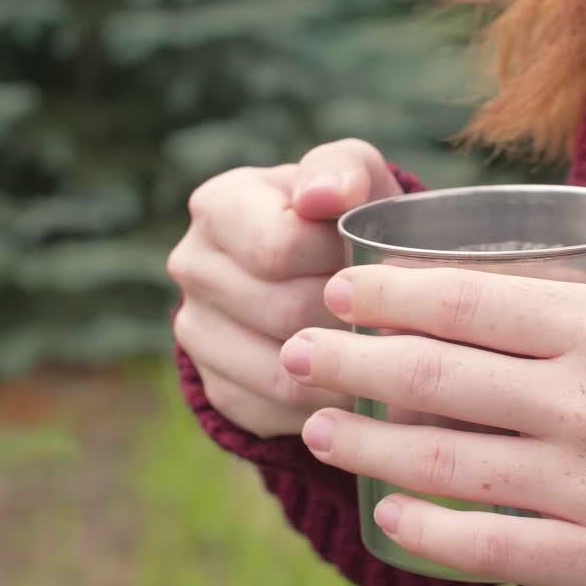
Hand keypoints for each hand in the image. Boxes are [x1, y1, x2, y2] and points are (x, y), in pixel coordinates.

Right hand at [168, 139, 401, 438]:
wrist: (327, 275)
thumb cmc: (347, 218)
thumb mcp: (355, 179)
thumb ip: (342, 171)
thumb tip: (323, 193)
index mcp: (220, 206)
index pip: (279, 247)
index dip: (340, 261)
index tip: (375, 264)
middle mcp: (193, 267)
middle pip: (283, 312)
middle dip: (349, 319)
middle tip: (393, 320)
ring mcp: (195, 332)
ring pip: (282, 372)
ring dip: (345, 370)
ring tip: (387, 357)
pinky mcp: (215, 387)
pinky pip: (276, 413)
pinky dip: (325, 407)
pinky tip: (357, 385)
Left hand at [280, 195, 585, 585]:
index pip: (469, 298)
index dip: (390, 291)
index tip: (343, 287)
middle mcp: (585, 402)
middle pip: (434, 374)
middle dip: (348, 360)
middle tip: (296, 352)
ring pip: (443, 461)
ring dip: (365, 443)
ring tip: (314, 429)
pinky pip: (489, 545)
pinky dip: (427, 532)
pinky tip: (387, 516)